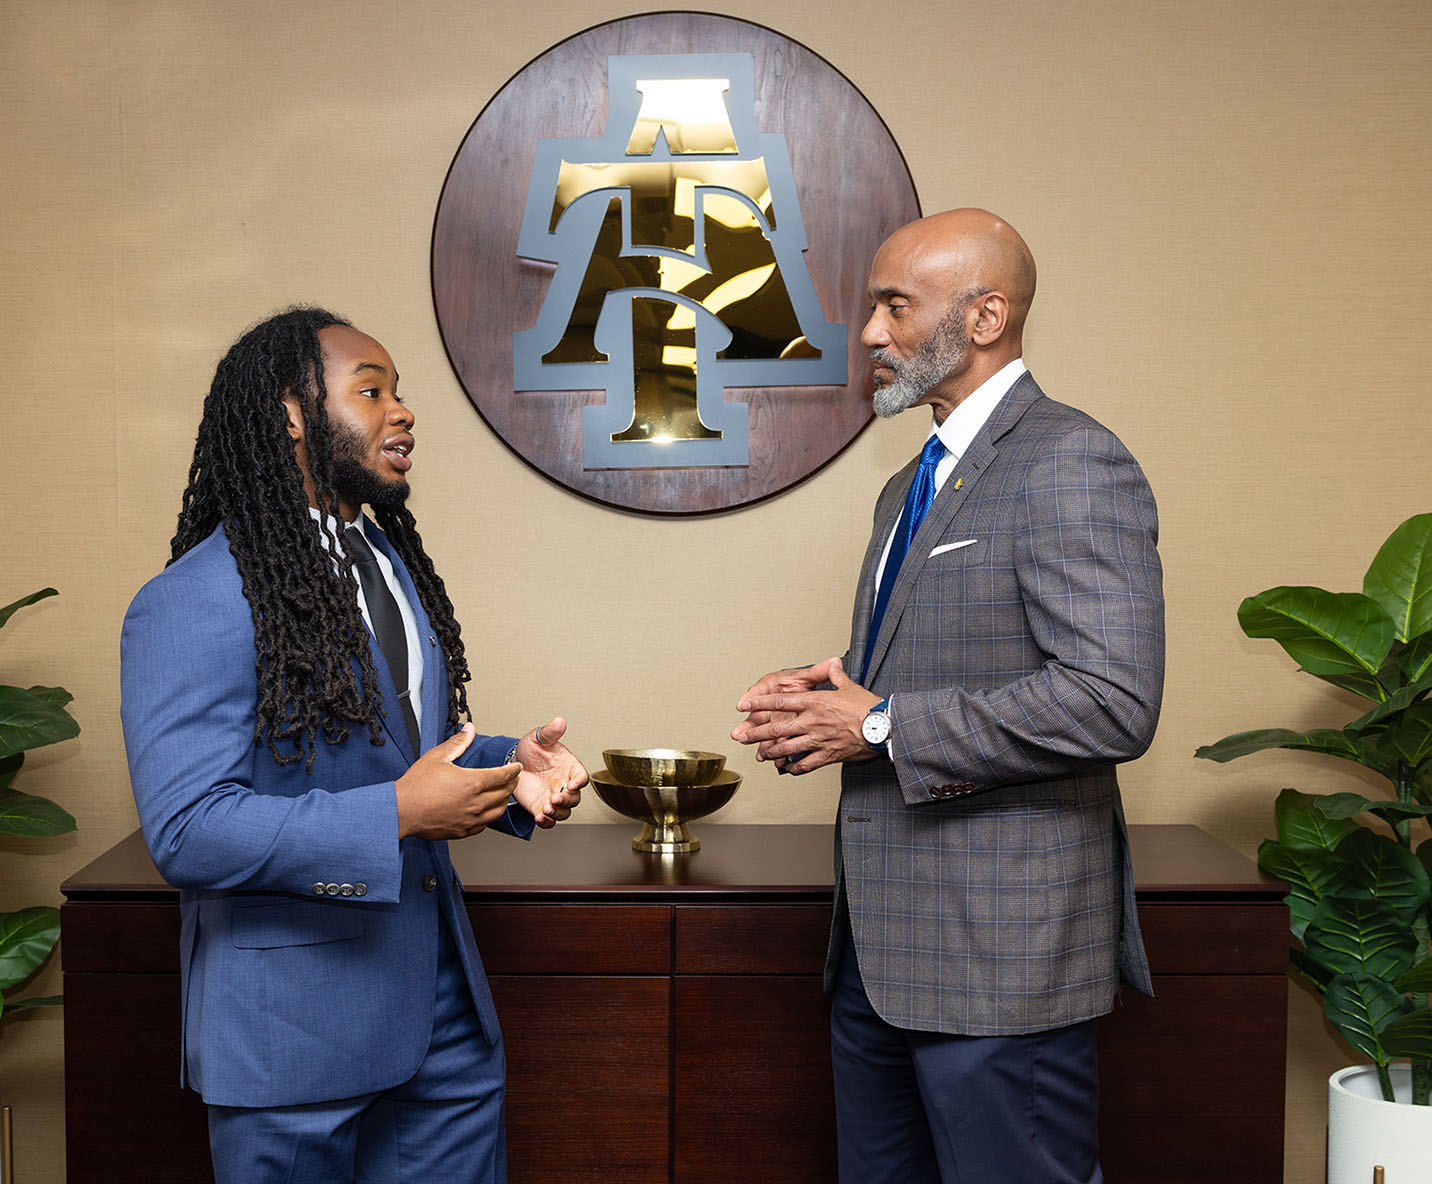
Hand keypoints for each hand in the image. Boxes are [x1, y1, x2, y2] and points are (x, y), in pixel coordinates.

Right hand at [396, 724, 519, 838]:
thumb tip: (469, 730)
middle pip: (504, 794)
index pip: (503, 776)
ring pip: (498, 812)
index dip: (513, 770)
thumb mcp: (437, 757)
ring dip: (503, 801)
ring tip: (503, 794)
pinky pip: (484, 825)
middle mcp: (475, 803)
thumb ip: (457, 743)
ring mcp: (470, 820)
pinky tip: (486, 811)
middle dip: (512, 784)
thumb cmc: (416, 786)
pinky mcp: (463, 831)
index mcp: (472, 783)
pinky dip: (489, 816)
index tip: (517, 767)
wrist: (402, 811)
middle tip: (513, 779)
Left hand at [512, 716, 586, 827]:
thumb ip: (550, 732)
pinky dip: (546, 822)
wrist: (513, 763)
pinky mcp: (541, 807)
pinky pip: (549, 820)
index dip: (579, 782)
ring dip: (558, 813)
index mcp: (569, 768)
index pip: (582, 777)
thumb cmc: (531, 750)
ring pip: (564, 812)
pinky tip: (540, 817)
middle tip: (555, 798)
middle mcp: (564, 785)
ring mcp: (553, 798)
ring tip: (546, 809)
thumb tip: (560, 721)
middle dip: (567, 801)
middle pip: (575, 798)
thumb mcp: (538, 738)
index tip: (571, 784)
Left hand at [731, 657, 880, 773]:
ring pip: (787, 747)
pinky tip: (787, 769)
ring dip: (771, 752)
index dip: (759, 703)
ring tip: (761, 754)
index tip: (744, 705)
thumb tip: (833, 662)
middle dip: (757, 733)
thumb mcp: (849, 686)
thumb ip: (835, 675)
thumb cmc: (868, 707)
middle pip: (777, 727)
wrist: (883, 728)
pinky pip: (805, 764)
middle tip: (742, 736)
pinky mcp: (827, 755)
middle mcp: (812, 721)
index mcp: (815, 702)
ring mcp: (818, 739)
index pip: (780, 701)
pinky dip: (794, 768)